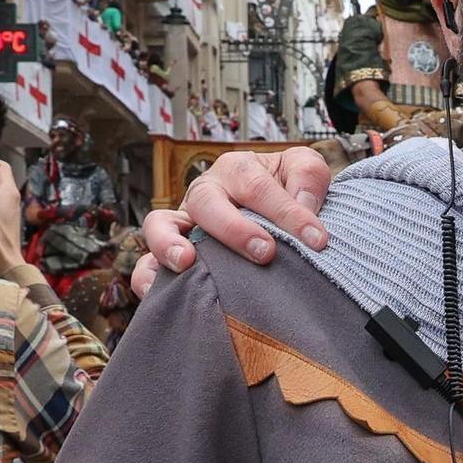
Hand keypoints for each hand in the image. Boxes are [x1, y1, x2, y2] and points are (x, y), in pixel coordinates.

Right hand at [130, 147, 332, 292]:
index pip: (257, 186)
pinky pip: (147, 263)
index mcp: (237, 170)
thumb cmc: (289, 190)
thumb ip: (308, 177)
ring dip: (169, 243)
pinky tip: (158, 293)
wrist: (279, 213)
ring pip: (160, 225)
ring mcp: (184, 223)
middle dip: (234, 228)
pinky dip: (147, 276)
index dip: (287, 213)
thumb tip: (302, 204)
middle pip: (206, 202)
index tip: (316, 240)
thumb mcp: (305, 170)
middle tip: (265, 253)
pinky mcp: (172, 254)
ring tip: (187, 262)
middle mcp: (206, 193)